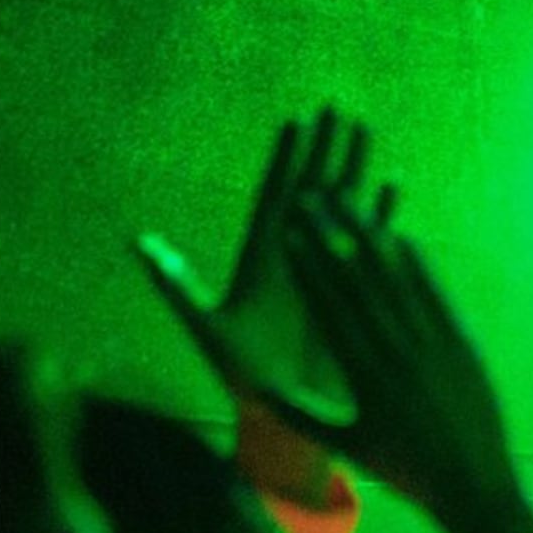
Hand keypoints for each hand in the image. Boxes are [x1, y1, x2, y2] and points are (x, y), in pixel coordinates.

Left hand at [135, 108, 387, 435]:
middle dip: (326, 153)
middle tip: (340, 110)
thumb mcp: (208, 331)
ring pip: (342, 213)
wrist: (285, 422)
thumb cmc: (244, 384)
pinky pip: (369, 249)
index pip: (277, 201)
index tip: (298, 123)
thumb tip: (140, 242)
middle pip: (313, 194)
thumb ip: (178, 286)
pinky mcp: (352, 297)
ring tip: (367, 134)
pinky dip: (380, 219)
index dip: (287, 164)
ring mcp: (326, 277)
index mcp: (264, 264)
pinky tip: (393, 193)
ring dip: (355, 175)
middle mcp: (295, 263)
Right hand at [281, 187, 532, 532]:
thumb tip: (256, 392)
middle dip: (331, 238)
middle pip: (358, 285)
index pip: (327, 310)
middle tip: (311, 199)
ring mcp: (434, 348)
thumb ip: (300, 414)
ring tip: (350, 204)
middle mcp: (397, 356)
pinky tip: (400, 235)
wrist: (472, 487)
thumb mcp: (346, 444)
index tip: (287, 233)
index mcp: (363, 377)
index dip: (306, 267)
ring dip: (372, 240)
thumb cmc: (404, 470)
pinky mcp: (465, 346)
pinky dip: (418, 265)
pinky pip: (436, 296)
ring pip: (397, 282)